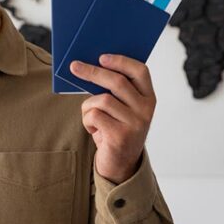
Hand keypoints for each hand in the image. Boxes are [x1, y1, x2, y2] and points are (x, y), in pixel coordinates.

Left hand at [70, 54, 155, 183]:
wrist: (120, 166)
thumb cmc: (116, 130)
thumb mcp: (121, 109)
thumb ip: (114, 91)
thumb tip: (89, 66)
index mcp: (149, 98)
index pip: (140, 71)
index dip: (121, 61)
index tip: (101, 56)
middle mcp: (146, 110)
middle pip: (117, 82)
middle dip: (92, 72)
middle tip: (74, 66)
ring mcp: (135, 123)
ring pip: (101, 100)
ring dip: (88, 107)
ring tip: (91, 118)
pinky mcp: (120, 136)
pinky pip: (94, 116)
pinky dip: (87, 121)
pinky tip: (94, 130)